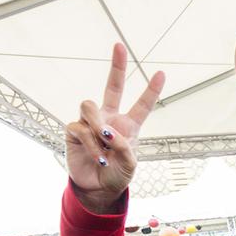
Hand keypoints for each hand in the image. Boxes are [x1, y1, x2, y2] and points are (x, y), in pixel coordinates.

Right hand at [64, 43, 165, 212]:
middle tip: (120, 45)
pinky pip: (80, 127)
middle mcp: (109, 119)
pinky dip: (91, 142)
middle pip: (112, 86)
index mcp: (129, 125)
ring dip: (98, 125)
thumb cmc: (116, 176)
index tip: (162, 73)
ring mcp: (90, 123)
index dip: (151, 90)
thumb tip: (108, 132)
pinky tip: (98, 156)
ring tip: (105, 143)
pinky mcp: (73, 131)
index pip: (142, 104)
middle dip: (116, 66)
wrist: (97, 189)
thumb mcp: (130, 165)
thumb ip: (125, 147)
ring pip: (89, 106)